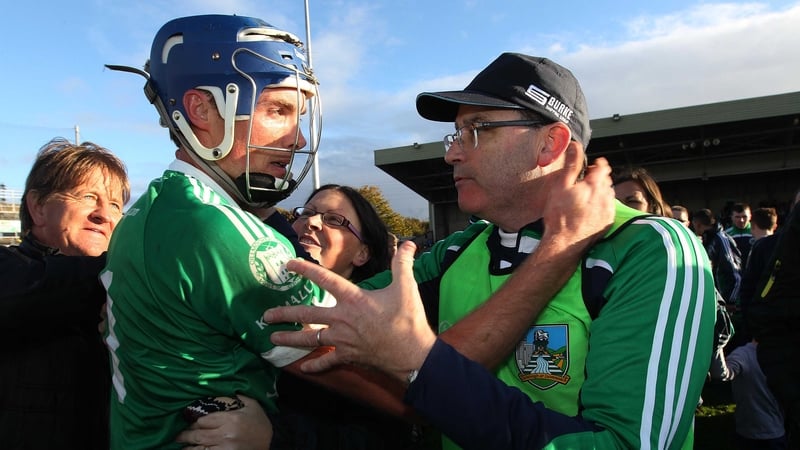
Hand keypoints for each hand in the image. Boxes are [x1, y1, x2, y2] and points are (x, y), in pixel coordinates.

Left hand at [175, 395, 270, 449]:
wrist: (273, 441)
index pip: (205, 420)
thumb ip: (238, 397)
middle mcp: (226, 434)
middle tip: (178, 436)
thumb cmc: (261, 423)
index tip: (190, 422)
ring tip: (181, 445)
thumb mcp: (252, 405)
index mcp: (231, 419)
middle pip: (199, 435)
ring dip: (189, 447)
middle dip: (186, 435)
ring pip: (200, 448)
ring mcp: (225, 448)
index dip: (195, 422)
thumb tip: (226, 387)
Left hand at [265, 241, 435, 381]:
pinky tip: (304, 368)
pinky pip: (327, 362)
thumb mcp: (406, 287)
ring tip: (272, 339)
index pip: (324, 279)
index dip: (305, 270)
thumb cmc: (408, 320)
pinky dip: (316, 365)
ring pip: (310, 339)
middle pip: (306, 315)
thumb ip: (403, 263)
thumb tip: (410, 243)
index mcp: (353, 299)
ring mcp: (342, 340)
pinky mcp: (348, 356)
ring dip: (290, 340)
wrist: (413, 354)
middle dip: (283, 315)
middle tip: (265, 316)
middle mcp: (342, 319)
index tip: (288, 265)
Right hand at [542, 143, 614, 247]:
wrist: (564, 242)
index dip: (597, 164)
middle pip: (607, 180)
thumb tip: (574, 146)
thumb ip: (571, 164)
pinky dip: (602, 205)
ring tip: (586, 197)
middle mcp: (605, 196)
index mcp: (595, 185)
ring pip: (608, 194)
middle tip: (584, 182)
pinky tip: (590, 210)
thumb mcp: (560, 186)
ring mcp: (608, 211)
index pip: (604, 167)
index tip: (592, 166)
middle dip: (598, 178)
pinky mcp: (607, 223)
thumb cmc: (559, 216)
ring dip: (601, 192)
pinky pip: (608, 208)